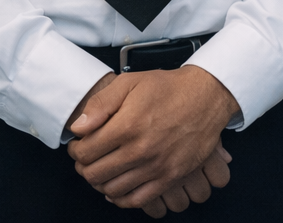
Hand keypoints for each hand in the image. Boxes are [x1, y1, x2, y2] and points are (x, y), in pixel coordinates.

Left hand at [67, 65, 240, 208]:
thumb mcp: (130, 82)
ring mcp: (156, 167)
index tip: (78, 145)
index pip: (85, 152)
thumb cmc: (169, 89)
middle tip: (87, 158)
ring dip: (101, 182)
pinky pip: (138, 200)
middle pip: (95, 174)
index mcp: (127, 126)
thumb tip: (79, 126)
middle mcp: (141, 150)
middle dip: (84, 167)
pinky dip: (122, 198)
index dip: (76, 150)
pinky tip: (118, 187)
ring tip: (102, 169)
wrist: (206, 97)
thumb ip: (100, 104)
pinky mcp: (170, 177)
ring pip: (112, 189)